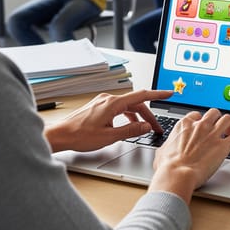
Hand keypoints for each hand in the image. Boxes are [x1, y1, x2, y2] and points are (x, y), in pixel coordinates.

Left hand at [44, 89, 170, 152]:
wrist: (60, 135)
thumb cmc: (79, 136)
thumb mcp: (110, 136)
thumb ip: (131, 130)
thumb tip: (146, 127)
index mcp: (113, 103)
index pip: (141, 96)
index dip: (158, 95)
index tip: (169, 93)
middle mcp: (108, 99)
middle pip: (136, 103)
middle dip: (148, 115)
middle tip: (157, 127)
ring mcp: (102, 102)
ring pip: (127, 106)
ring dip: (137, 117)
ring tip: (144, 129)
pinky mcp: (98, 107)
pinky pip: (118, 108)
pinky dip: (127, 116)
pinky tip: (128, 126)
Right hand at [150, 108, 229, 201]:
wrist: (177, 174)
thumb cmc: (168, 166)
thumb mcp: (162, 151)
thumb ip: (168, 145)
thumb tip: (166, 149)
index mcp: (185, 125)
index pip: (196, 115)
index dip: (200, 121)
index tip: (202, 128)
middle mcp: (200, 126)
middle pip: (214, 113)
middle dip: (217, 119)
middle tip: (218, 128)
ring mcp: (213, 134)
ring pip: (228, 119)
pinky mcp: (223, 145)